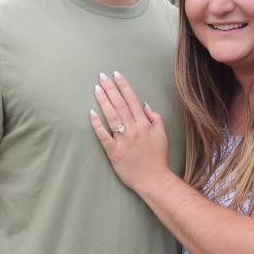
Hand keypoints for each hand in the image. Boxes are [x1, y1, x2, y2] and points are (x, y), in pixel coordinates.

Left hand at [90, 70, 171, 192]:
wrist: (154, 179)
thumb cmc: (158, 158)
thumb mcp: (162, 135)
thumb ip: (155, 118)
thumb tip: (144, 105)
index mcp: (145, 124)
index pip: (132, 100)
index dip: (124, 86)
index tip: (116, 74)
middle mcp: (134, 130)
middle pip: (120, 105)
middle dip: (110, 89)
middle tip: (102, 76)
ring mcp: (123, 141)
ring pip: (112, 117)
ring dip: (104, 101)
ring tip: (96, 89)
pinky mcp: (114, 152)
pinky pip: (103, 136)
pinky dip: (97, 124)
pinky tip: (91, 113)